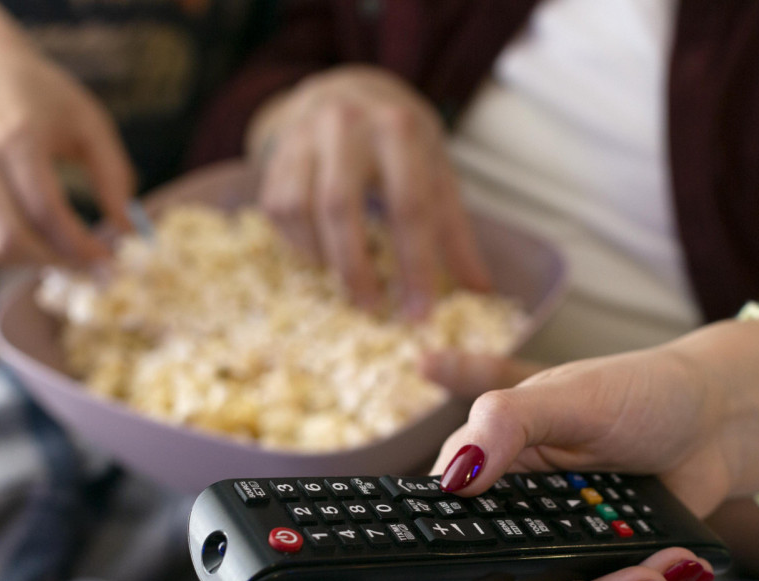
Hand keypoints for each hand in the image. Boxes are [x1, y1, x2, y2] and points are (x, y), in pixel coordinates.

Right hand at [0, 43, 133, 267]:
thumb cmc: (45, 99)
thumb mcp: (91, 123)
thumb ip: (113, 175)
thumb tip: (129, 230)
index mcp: (16, 139)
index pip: (45, 210)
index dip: (79, 244)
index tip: (109, 258)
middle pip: (10, 237)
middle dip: (57, 262)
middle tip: (90, 266)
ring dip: (29, 266)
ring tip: (61, 255)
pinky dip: (1, 262)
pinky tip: (30, 248)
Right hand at [249, 66, 491, 317]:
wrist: (350, 89)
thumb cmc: (402, 140)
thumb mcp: (436, 171)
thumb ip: (455, 231)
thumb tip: (481, 291)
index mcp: (399, 128)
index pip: (408, 205)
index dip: (414, 265)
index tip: (419, 313)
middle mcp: (346, 124)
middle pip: (341, 208)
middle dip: (356, 269)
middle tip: (373, 310)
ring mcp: (304, 135)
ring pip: (301, 209)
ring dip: (324, 257)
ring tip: (350, 283)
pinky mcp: (277, 152)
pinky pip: (278, 208)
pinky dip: (299, 243)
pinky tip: (322, 257)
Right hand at [407, 318, 758, 580]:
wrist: (714, 414)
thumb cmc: (636, 390)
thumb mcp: (570, 395)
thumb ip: (504, 423)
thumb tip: (454, 477)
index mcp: (481, 479)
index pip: (437, 550)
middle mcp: (511, 524)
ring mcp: (559, 552)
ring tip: (677, 563)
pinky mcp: (605, 571)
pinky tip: (687, 564)